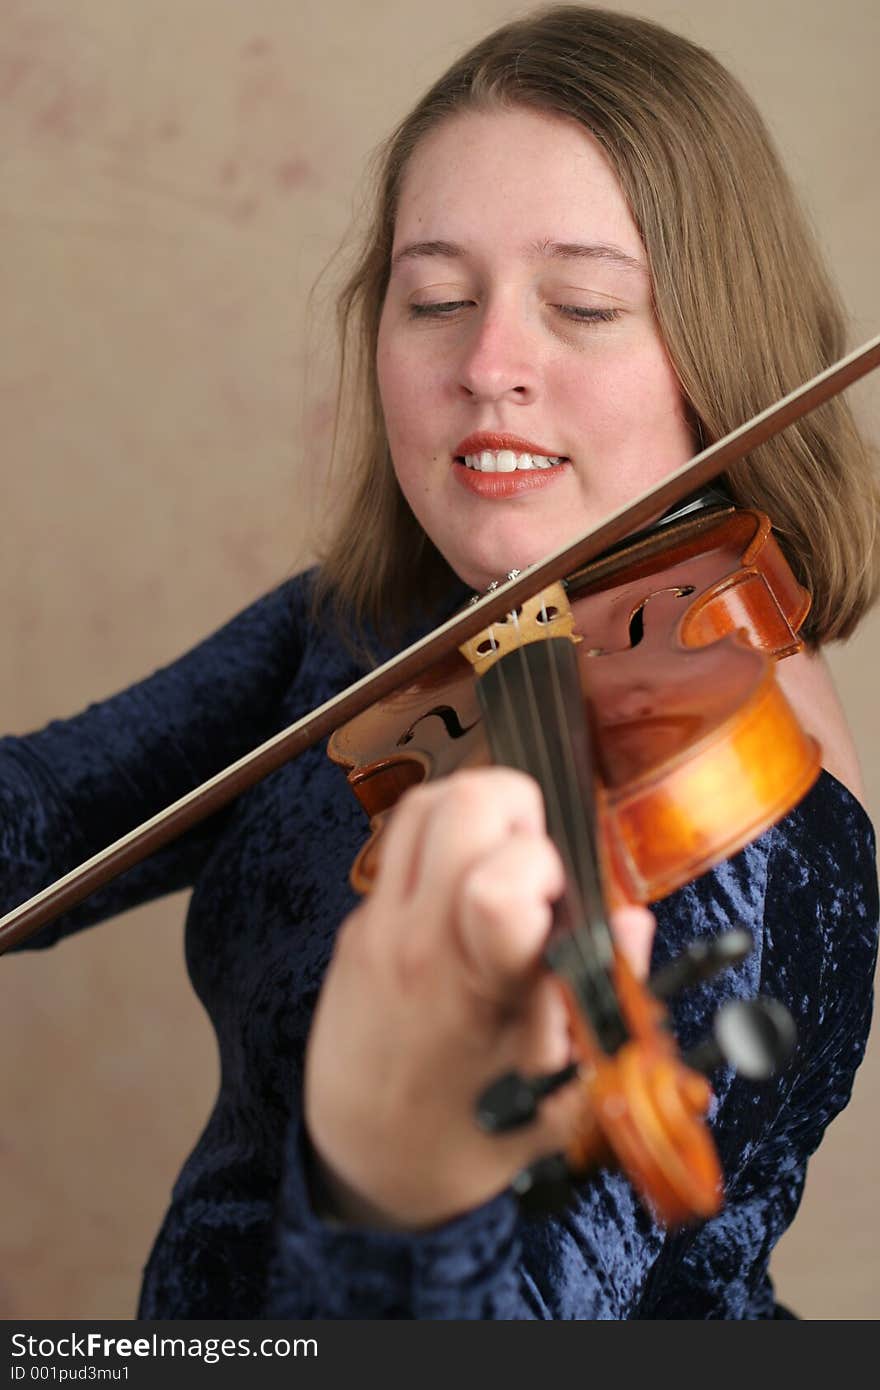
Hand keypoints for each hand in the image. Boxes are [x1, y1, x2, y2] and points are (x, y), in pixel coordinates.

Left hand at [304, 768, 654, 1229]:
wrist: (362, 1166)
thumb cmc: (463, 1138)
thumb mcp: (554, 1094)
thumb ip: (597, 1000)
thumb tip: (631, 920)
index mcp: (472, 989)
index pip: (499, 883)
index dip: (548, 868)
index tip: (564, 899)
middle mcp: (415, 941)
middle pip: (461, 803)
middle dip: (521, 810)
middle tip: (539, 866)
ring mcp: (376, 924)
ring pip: (424, 803)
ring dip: (477, 812)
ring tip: (506, 865)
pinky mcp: (356, 922)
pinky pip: (401, 843)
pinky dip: (444, 843)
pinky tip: (467, 896)